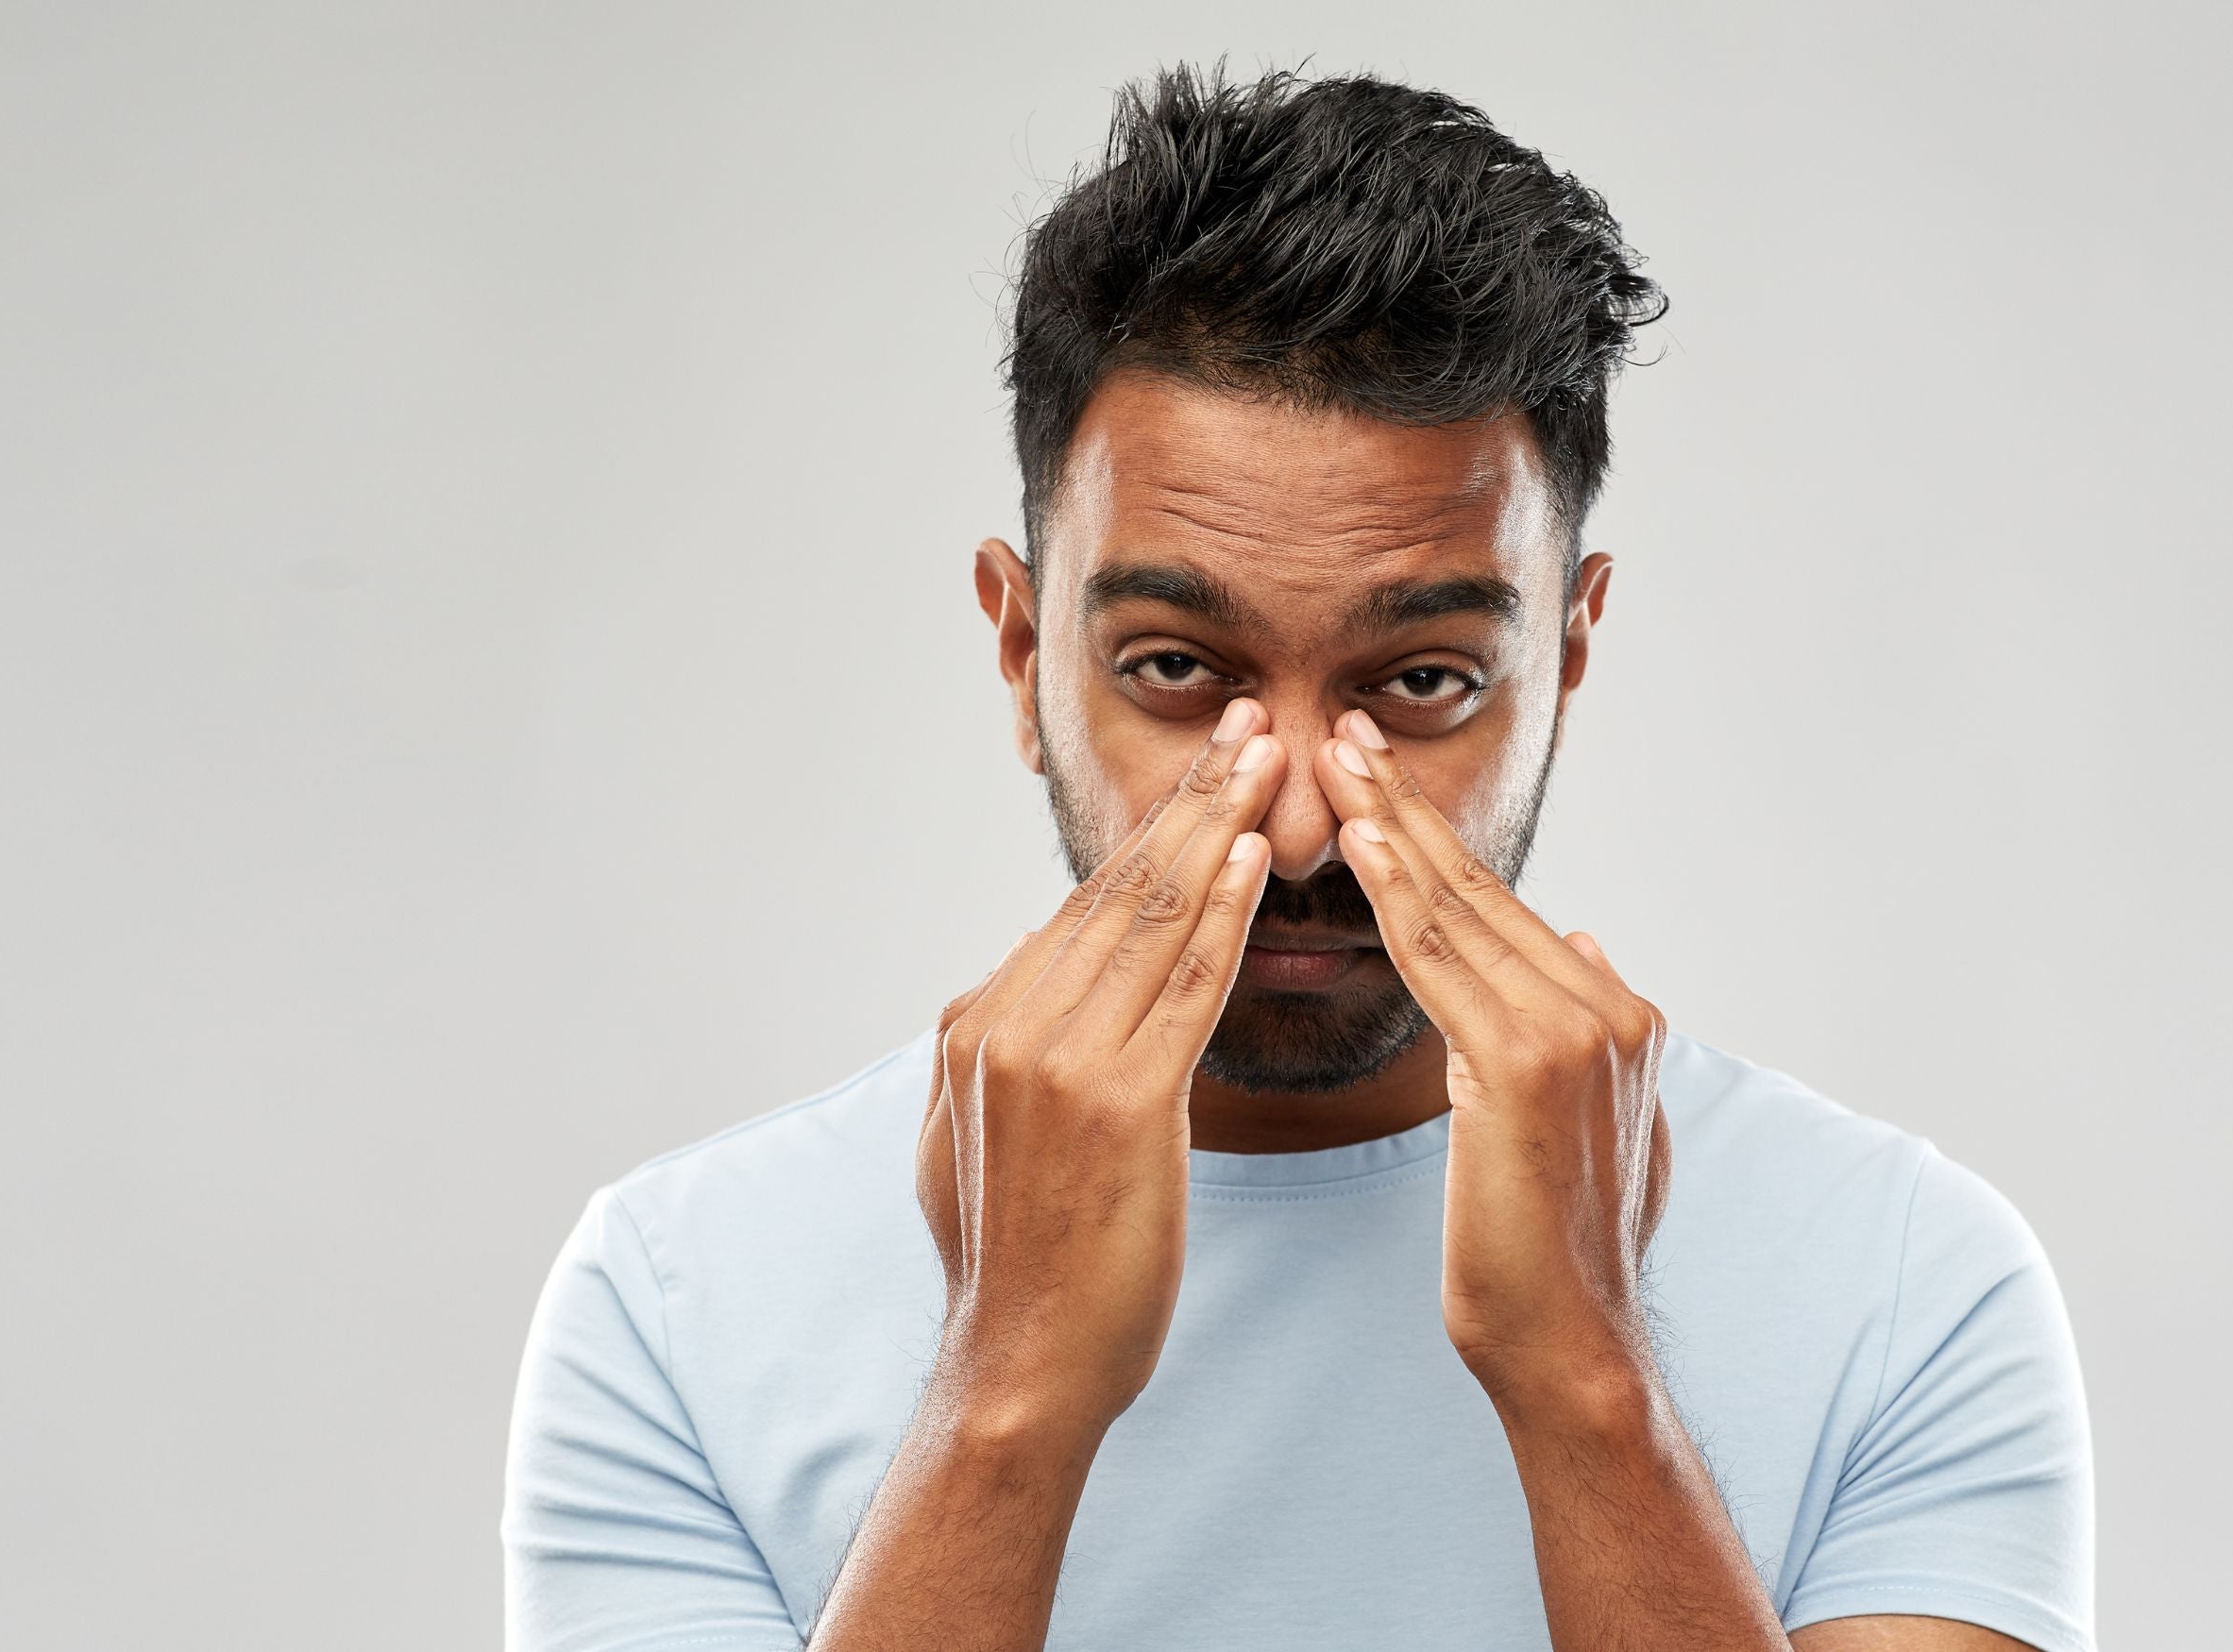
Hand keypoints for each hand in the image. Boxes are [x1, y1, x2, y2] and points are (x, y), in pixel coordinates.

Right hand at [915, 698, 1283, 1439]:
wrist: (1017, 1373)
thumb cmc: (1019, 1276)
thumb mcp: (968, 1147)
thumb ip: (990, 1064)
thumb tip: (998, 1005)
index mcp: (979, 1025)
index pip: (1084, 909)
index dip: (1151, 835)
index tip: (1202, 776)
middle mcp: (1008, 1022)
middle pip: (1119, 888)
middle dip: (1190, 798)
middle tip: (1243, 722)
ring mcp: (1060, 1059)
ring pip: (1154, 918)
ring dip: (1218, 826)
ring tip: (1264, 757)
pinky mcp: (1120, 1103)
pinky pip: (1186, 987)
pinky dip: (1223, 914)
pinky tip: (1256, 856)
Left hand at [1313, 708, 1672, 1402]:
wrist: (1572, 1346)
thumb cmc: (1559, 1258)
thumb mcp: (1601, 1127)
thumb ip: (1595, 1033)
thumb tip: (1589, 946)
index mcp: (1620, 1015)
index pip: (1507, 910)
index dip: (1439, 842)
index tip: (1383, 781)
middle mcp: (1607, 1007)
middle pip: (1483, 890)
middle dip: (1409, 806)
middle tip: (1346, 733)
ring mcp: (1574, 1030)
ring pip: (1459, 911)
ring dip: (1392, 827)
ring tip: (1338, 762)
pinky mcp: (1525, 1064)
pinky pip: (1440, 962)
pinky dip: (1396, 896)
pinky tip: (1357, 845)